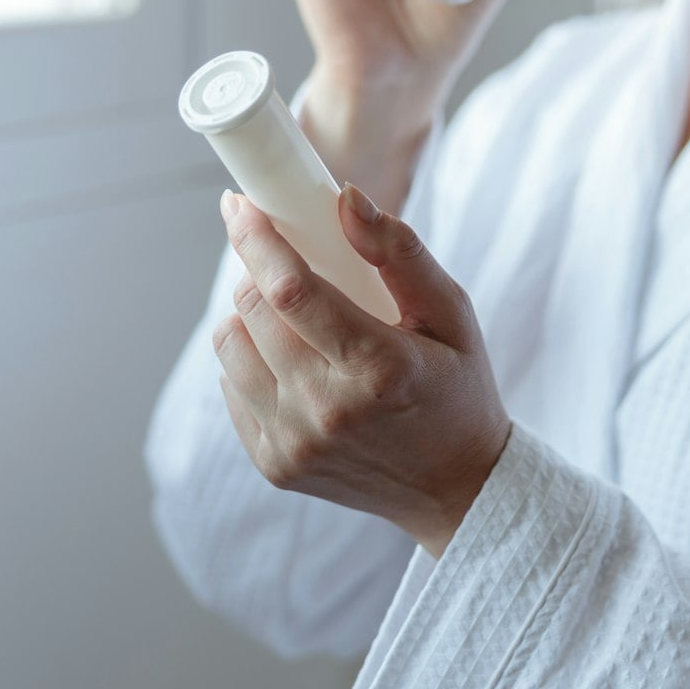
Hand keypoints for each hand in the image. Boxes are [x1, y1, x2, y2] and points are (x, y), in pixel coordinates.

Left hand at [210, 186, 511, 556]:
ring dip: (249, 315)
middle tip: (282, 260)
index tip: (239, 204)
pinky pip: (232, 387)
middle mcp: (329, 410)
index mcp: (378, 369)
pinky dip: (251, 360)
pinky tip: (291, 360)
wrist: (455, 489)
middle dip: (256, 270)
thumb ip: (401, 253)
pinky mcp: (274, 464)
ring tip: (291, 315)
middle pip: (252, 312)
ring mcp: (296, 443)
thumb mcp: (452, 315)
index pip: (293, 291)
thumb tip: (347, 199)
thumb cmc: (458, 390)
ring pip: (231, 347)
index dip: (257, 239)